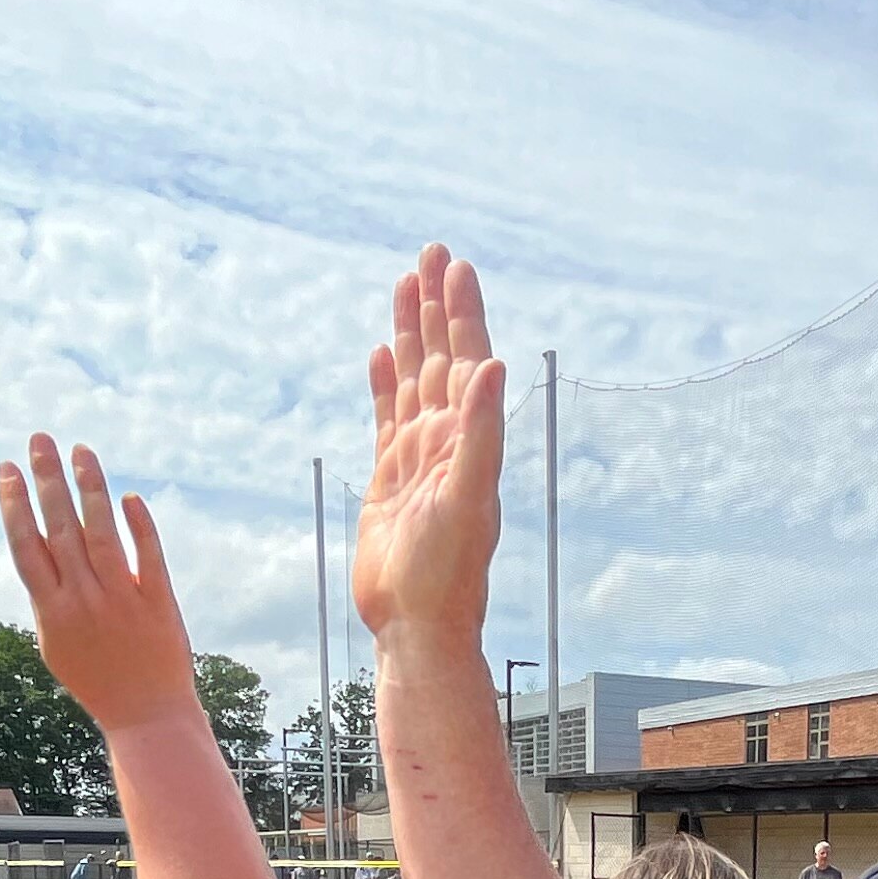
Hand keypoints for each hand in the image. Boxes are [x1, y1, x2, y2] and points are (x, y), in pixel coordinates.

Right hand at [0, 437, 196, 736]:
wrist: (147, 717)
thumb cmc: (98, 681)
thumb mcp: (57, 644)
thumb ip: (48, 597)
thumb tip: (38, 547)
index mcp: (52, 612)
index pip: (27, 547)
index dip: (15, 505)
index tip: (8, 467)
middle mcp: (83, 601)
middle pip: (61, 529)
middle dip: (47, 480)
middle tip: (40, 438)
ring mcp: (121, 600)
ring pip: (102, 534)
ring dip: (90, 488)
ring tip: (81, 450)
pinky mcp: (158, 603)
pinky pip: (148, 556)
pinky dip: (139, 526)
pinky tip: (129, 497)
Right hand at [348, 245, 504, 648]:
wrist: (417, 625)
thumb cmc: (448, 573)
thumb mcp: (468, 499)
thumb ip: (482, 433)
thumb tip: (494, 367)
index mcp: (470, 439)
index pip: (468, 360)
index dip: (462, 312)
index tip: (455, 266)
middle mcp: (449, 441)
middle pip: (442, 357)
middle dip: (437, 306)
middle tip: (433, 253)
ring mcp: (419, 458)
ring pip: (414, 379)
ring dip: (412, 333)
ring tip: (406, 285)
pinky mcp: (392, 478)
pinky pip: (388, 417)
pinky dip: (386, 383)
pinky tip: (383, 354)